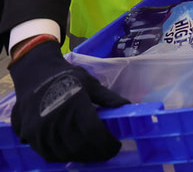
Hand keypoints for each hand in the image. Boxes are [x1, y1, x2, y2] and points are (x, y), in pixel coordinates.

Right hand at [9, 40, 128, 162]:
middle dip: (97, 153)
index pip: (93, 133)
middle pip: (80, 146)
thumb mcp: (90, 83)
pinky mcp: (29, 135)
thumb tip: (126, 105)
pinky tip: (74, 153)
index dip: (106, 144)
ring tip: (93, 154)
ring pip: (64, 153)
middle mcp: (56, 120)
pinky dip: (63, 157)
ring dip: (81, 157)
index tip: (116, 146)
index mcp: (75, 105)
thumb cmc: (66, 76)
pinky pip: (48, 154)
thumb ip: (108, 97)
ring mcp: (40, 130)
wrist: (35, 73)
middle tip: (107, 153)